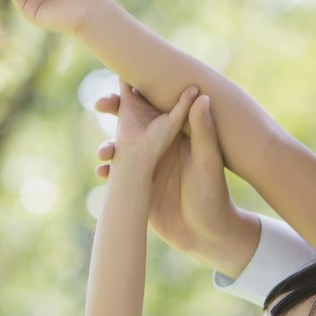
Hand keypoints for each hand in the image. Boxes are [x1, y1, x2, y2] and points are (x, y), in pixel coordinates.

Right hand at [95, 86, 254, 272]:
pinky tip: (103, 173)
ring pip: (120, 147)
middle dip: (114, 109)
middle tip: (100, 104)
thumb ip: (204, 131)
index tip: (124, 78)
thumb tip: (200, 95)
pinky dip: (107, 171)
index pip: (157, 104)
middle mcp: (161, 146)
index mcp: (179, 135)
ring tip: (104, 153)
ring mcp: (147, 167)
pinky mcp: (137, 187)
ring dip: (108, 145)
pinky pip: (116, 174)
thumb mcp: (208, 162)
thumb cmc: (215, 197)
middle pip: (133, 120)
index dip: (141, 90)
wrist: (206, 237)